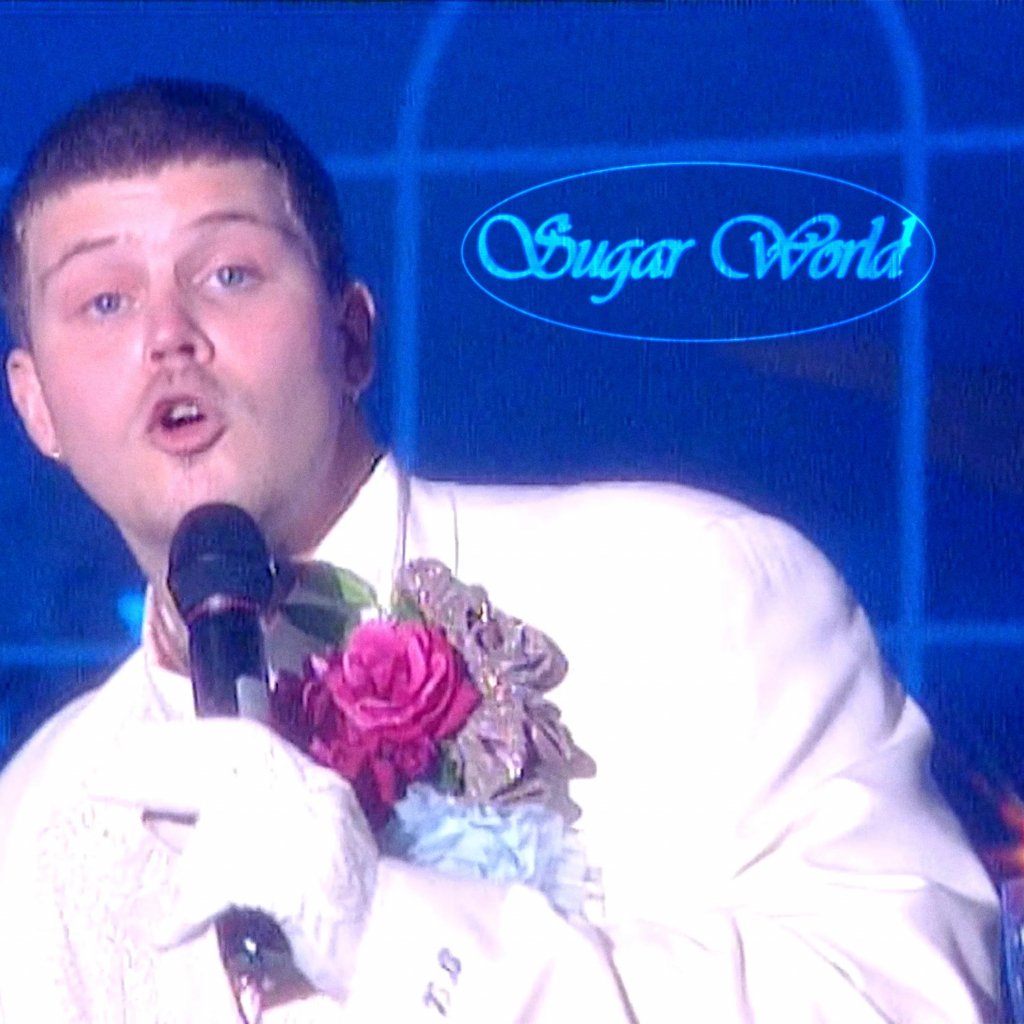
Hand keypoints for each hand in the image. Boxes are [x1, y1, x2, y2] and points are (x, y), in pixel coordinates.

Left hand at [87, 717, 377, 1001]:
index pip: (249, 742)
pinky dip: (192, 904)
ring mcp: (318, 833)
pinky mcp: (310, 880)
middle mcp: (319, 798)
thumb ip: (219, 833)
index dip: (189, 736)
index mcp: (314, 786)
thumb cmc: (335, 908)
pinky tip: (169, 929)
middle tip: (105, 773)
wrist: (394, 948)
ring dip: (178, 834)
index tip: (135, 742)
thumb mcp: (274, 856)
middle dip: (166, 761)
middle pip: (238, 760)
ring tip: (144, 837)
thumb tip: (153, 811)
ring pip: (236, 814)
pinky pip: (234, 883)